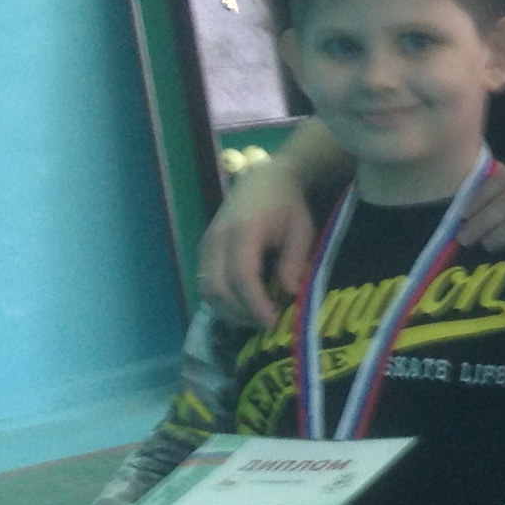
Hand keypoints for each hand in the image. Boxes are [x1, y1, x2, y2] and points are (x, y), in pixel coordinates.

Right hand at [199, 157, 316, 325]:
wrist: (263, 180)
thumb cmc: (287, 206)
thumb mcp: (301, 231)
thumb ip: (292, 262)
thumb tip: (288, 295)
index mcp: (243, 231)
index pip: (242, 276)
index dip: (255, 304)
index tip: (273, 323)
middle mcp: (217, 239)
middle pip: (217, 288)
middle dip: (241, 313)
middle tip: (268, 324)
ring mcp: (205, 245)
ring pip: (206, 290)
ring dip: (229, 311)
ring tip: (256, 317)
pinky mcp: (203, 251)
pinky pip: (205, 284)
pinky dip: (221, 301)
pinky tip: (243, 306)